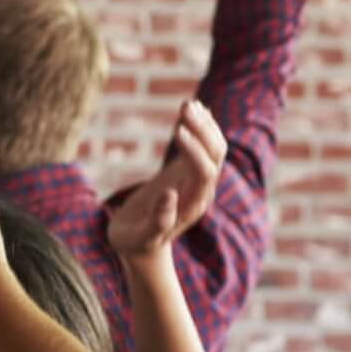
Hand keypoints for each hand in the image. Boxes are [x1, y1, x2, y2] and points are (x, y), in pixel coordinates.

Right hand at [109, 100, 226, 266]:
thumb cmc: (136, 242)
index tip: (178, 130)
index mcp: (192, 204)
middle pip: (215, 155)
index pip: (205, 171)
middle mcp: (200, 190)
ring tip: (188, 102)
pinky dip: (198, 127)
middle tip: (185, 106)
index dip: (195, 150)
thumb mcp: (140, 237)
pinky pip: (200, 146)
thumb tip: (171, 194)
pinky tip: (192, 108)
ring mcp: (194, 180)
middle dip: (203, 130)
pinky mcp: (184, 173)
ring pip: (212, 148)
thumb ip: (158, 220)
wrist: (142, 249)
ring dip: (203, 124)